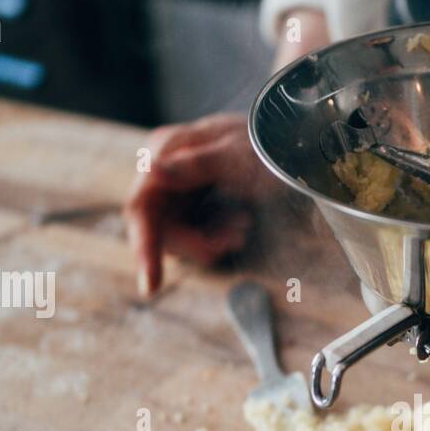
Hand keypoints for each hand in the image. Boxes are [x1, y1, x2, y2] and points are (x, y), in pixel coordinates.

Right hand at [127, 8, 330, 294]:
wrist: (287, 145)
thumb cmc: (265, 145)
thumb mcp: (238, 156)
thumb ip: (196, 164)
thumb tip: (153, 171)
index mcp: (165, 151)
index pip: (141, 206)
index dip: (144, 247)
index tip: (151, 285)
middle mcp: (162, 171)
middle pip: (156, 228)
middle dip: (194, 244)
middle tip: (234, 241)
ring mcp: (174, 189)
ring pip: (174, 237)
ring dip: (209, 242)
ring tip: (242, 228)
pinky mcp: (188, 205)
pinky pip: (191, 236)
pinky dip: (215, 239)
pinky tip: (239, 227)